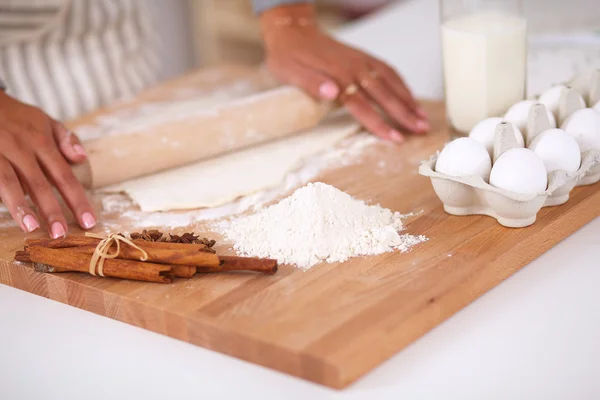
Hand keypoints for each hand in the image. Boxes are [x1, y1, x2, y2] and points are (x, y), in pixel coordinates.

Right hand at [0, 91, 95, 236]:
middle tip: (61, 234)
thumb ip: (65, 139)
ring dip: (21, 207)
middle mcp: (21, 148)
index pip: (64, 176)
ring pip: (9, 183)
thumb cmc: (15, 115)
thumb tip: (82, 158)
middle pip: (39, 183)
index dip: (77, 200)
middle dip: (52, 210)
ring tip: (31, 228)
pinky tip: (6, 213)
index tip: (89, 221)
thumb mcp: (44, 119)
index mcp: (41, 142)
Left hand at [260, 4, 428, 142]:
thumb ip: (311, 83)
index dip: (380, 124)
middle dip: (404, 115)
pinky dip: (402, 85)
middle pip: (384, 95)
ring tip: (423, 118)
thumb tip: (332, 93)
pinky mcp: (363, 57)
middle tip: (422, 131)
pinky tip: (410, 97)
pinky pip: (388, 71)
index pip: (363, 106)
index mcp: (337, 76)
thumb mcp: (289, 72)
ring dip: (409, 101)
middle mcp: (354, 68)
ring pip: (391, 82)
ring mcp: (361, 61)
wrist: (292, 31)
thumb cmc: (287, 56)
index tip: (396, 138)